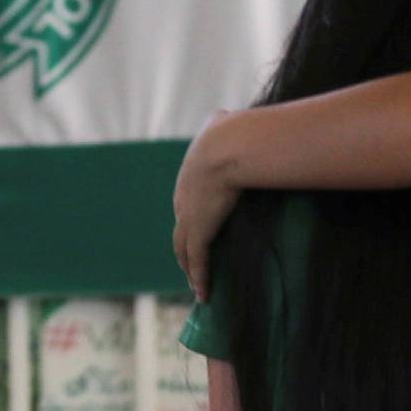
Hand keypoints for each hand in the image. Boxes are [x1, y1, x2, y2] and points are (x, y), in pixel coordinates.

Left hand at [172, 111, 238, 302]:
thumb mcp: (222, 124)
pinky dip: (200, 278)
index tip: (200, 227)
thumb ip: (222, 123)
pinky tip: (204, 294)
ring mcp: (188, 218)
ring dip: (188, 266)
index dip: (193, 216)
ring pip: (184, 249)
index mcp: (189, 176)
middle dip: (185, 245)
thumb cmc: (230, 133)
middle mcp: (183, 199)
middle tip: (193, 260)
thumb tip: (225, 116)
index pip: (188, 202)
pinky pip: (198, 262)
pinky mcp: (198, 233)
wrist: (227, 147)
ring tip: (195, 281)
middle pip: (180, 228)